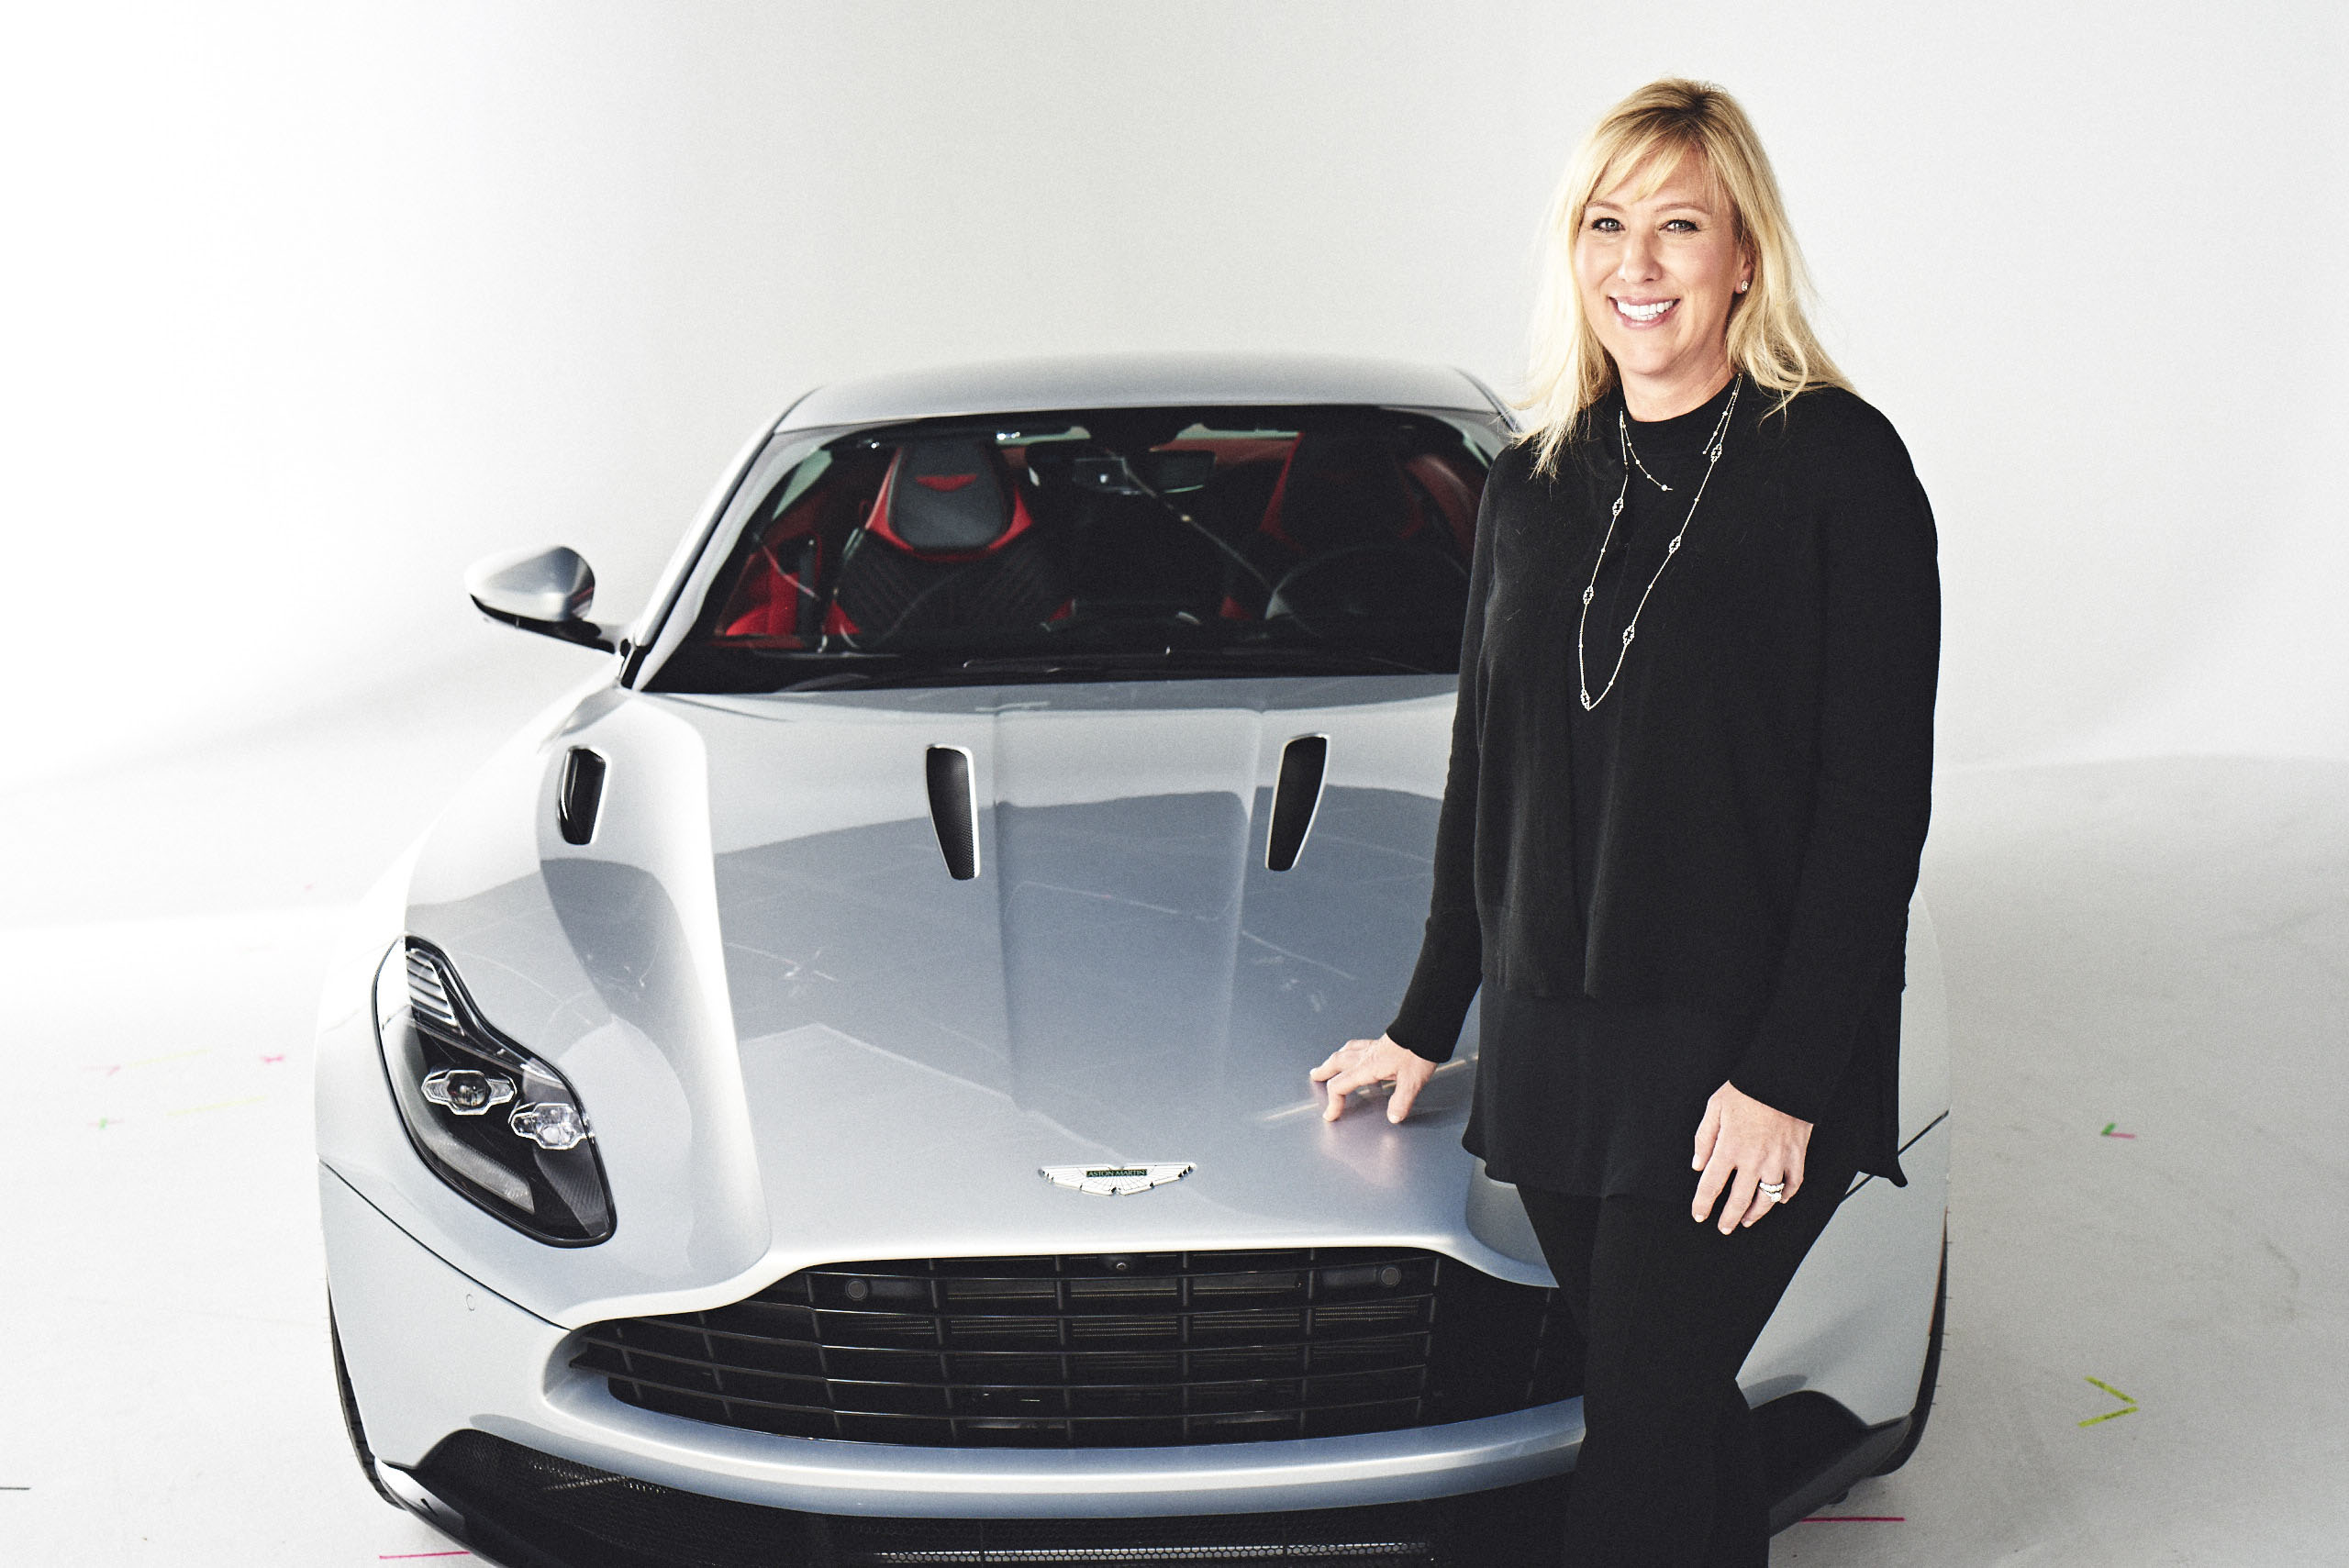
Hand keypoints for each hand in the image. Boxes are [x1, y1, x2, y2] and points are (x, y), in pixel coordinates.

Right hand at [1310, 1033, 1436, 1123]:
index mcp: (1368, 1067)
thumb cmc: (1418, 1051)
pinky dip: (1353, 1051)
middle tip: (1315, 1076)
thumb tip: (1394, 1117)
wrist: (1426, 1027)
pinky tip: (1360, 1053)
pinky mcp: (1383, 1042)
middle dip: (1325, 1072)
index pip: (1341, 1085)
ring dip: (1335, 1059)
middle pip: (1337, 1063)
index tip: (1331, 1114)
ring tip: (1330, 1063)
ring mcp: (1374, 1047)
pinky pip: (1360, 1046)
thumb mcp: (1412, 1081)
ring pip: (1347, 1051)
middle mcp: (1367, 1056)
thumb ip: (1401, 1100)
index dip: (1333, 1102)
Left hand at [1691, 1081, 1811, 1232]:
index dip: (1703, 1204)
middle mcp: (1753, 1159)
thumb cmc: (1748, 1089)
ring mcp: (1777, 1160)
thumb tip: (1698, 1165)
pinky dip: (1786, 1195)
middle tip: (1724, 1227)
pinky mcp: (1796, 1156)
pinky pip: (1793, 1184)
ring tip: (1748, 1220)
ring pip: (1767, 1198)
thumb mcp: (1715, 1108)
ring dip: (1756, 1213)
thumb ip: (1704, 1139)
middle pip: (1739, 1200)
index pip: (1711, 1186)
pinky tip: (1778, 1200)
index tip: (1699, 1214)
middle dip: (1729, 1218)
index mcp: (1729, 1148)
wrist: (1783, 1077)